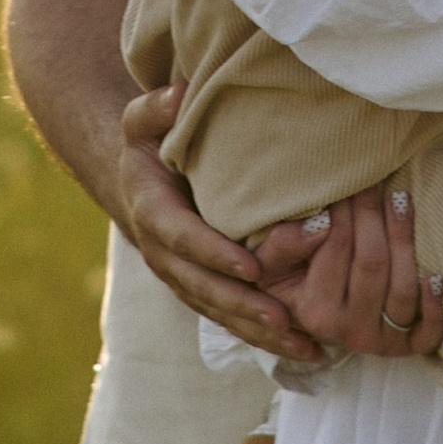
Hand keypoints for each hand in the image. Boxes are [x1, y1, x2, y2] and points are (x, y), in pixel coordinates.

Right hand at [115, 87, 330, 364]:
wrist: (137, 184)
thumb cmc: (150, 144)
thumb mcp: (144, 119)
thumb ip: (158, 105)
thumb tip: (182, 92)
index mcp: (153, 213)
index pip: (182, 238)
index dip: (214, 254)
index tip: (249, 267)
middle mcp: (166, 256)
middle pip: (204, 288)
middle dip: (243, 305)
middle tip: (283, 317)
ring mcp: (184, 280)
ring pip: (220, 312)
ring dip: (260, 332)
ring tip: (303, 345)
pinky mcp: (203, 292)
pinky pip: (232, 319)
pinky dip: (264, 338)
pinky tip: (305, 350)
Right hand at [254, 183, 442, 361]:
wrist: (306, 325)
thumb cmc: (290, 285)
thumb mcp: (270, 267)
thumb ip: (283, 244)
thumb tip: (320, 222)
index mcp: (314, 311)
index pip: (337, 247)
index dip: (346, 209)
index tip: (350, 181)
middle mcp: (348, 331)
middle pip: (373, 263)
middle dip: (375, 215)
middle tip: (376, 180)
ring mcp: (379, 342)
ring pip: (403, 289)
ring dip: (405, 240)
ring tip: (401, 200)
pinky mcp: (406, 348)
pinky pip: (428, 333)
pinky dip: (435, 306)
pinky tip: (436, 276)